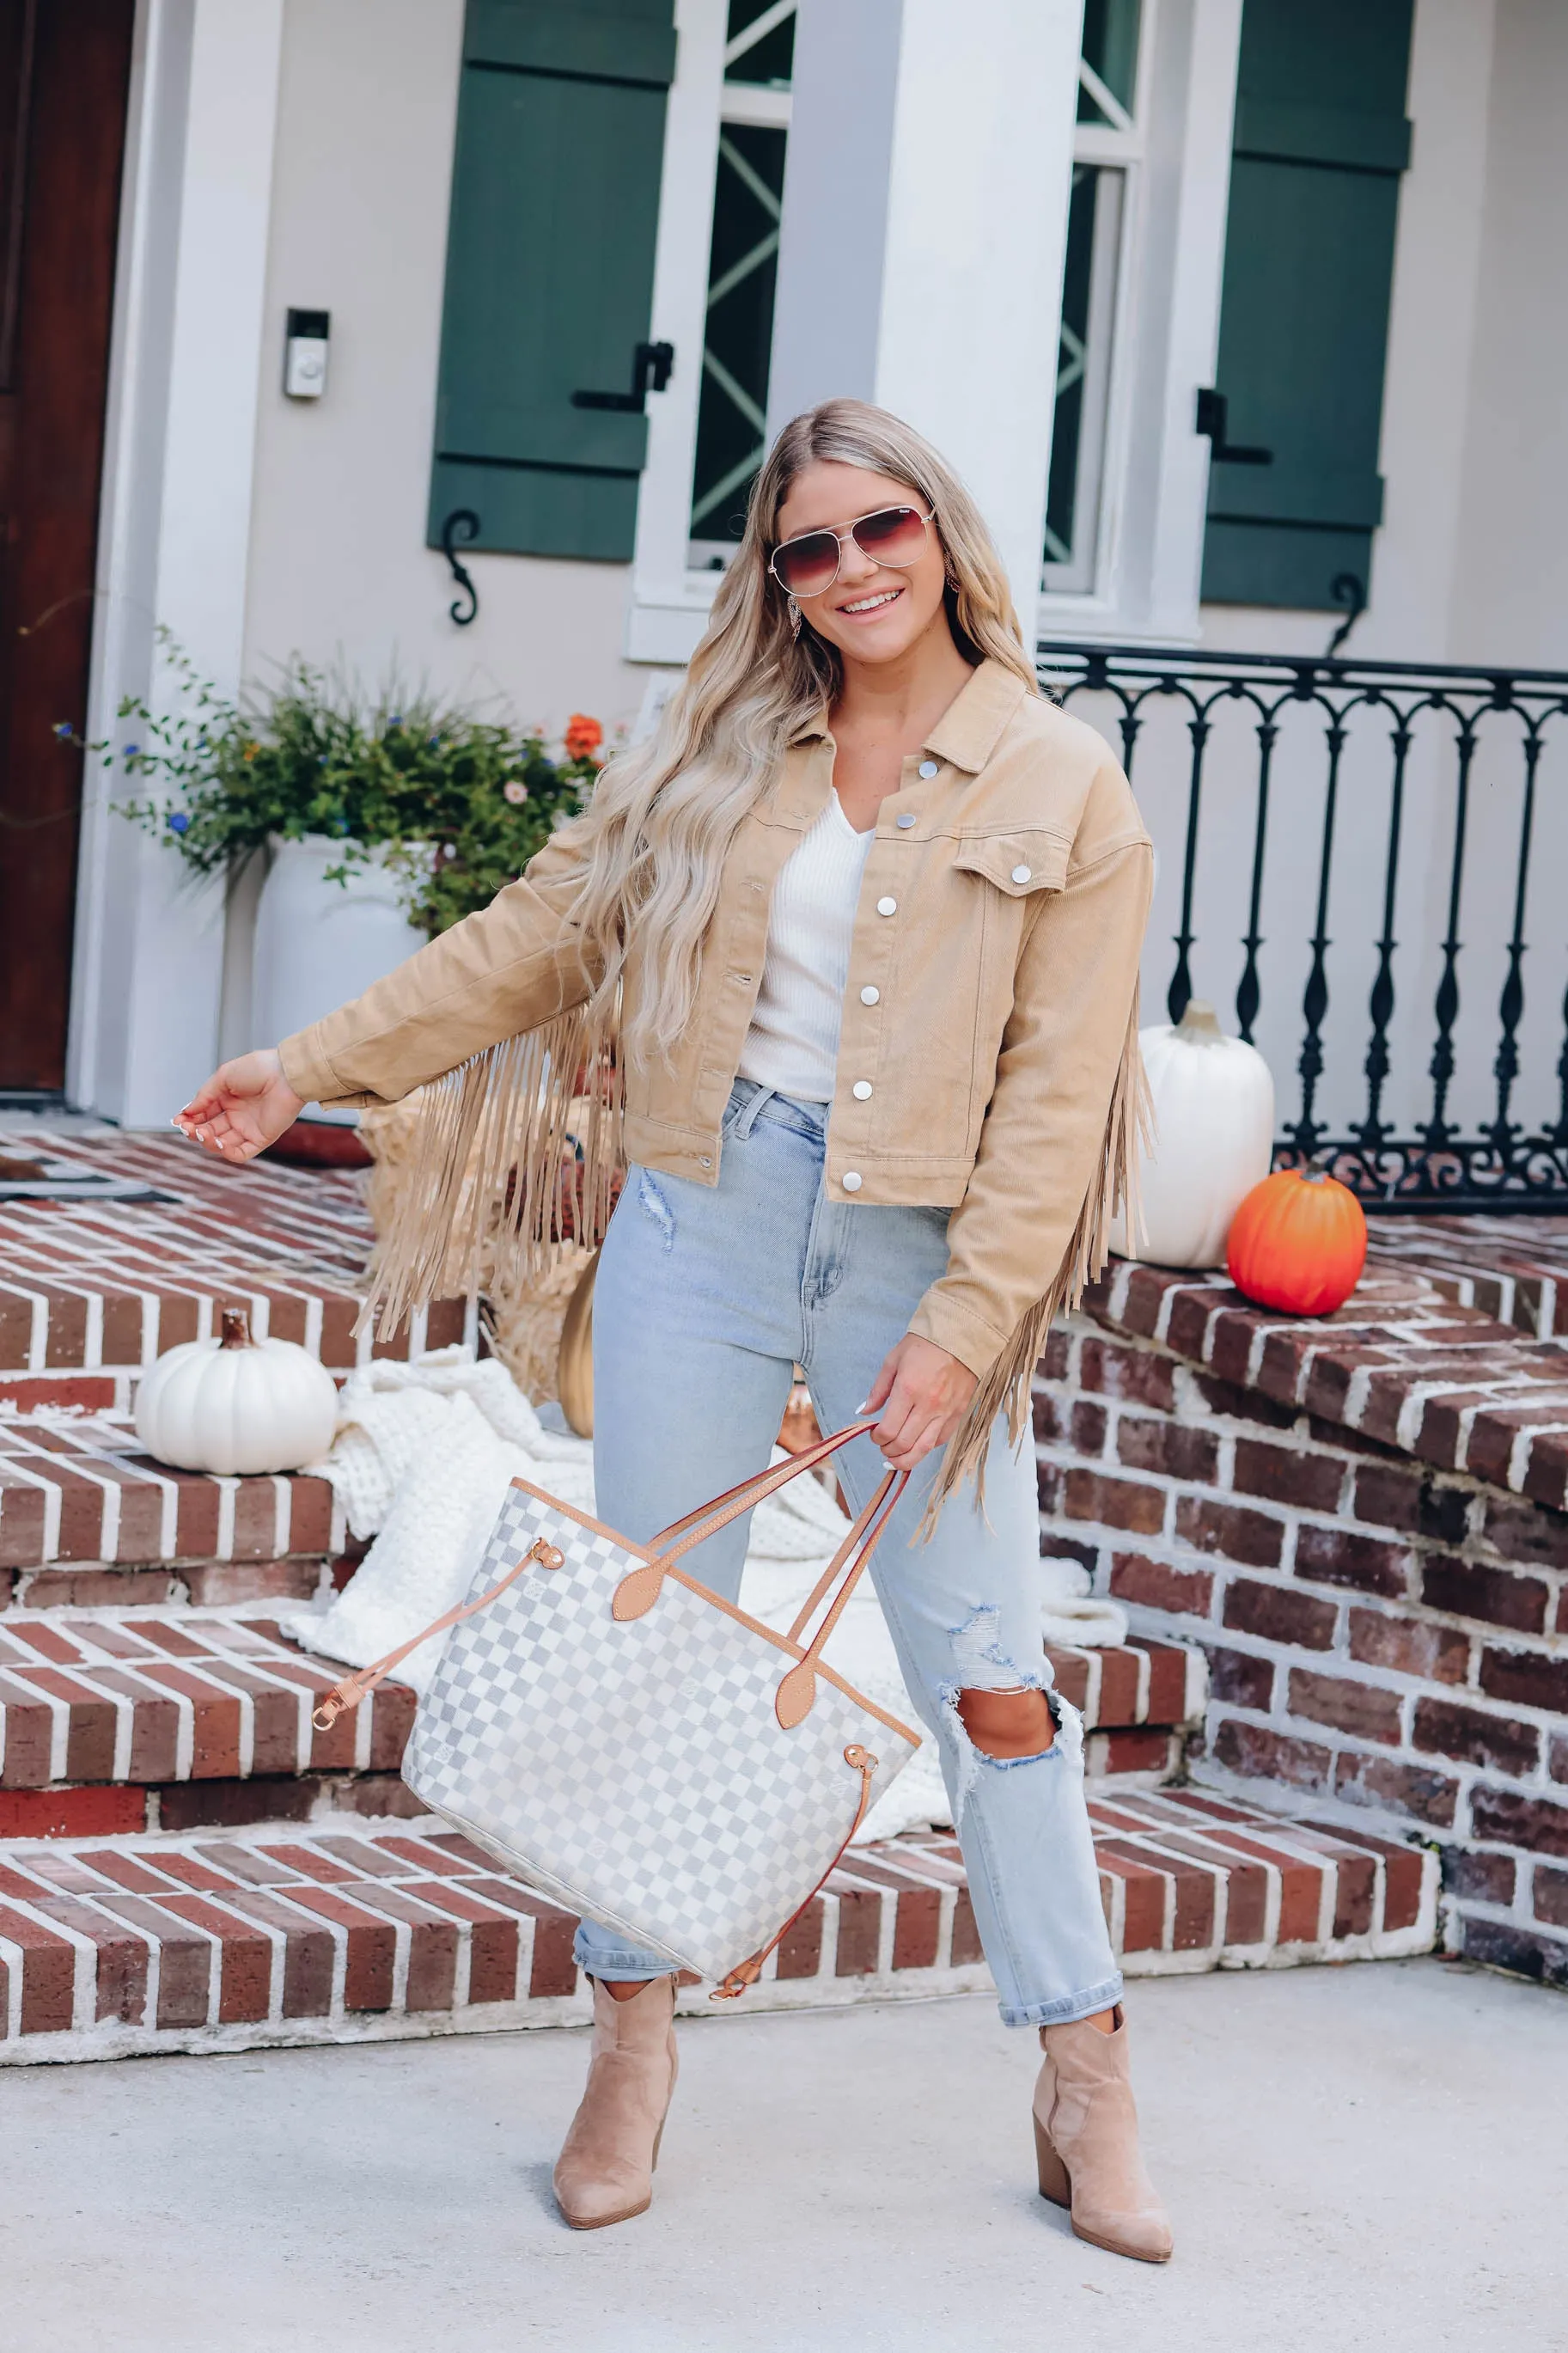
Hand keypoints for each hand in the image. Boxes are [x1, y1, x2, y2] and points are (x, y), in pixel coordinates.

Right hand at [174, 1049, 303, 1164]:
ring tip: (201, 1133)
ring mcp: (248, 1128)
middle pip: (209, 1131)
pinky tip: (217, 1142)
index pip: (203, 1115)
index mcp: (228, 1099)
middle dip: (194, 1131)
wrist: (286, 1073)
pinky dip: (226, 1152)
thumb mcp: (223, 1077)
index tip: (178, 1120)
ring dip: (207, 1142)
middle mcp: (237, 1115)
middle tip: (187, 1128)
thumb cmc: (258, 1069)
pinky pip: (240, 1152)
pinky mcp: (261, 1138)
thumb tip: (187, 1111)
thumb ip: (204, 1096)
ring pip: (221, 1144)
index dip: (189, 1119)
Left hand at [861, 1334, 977, 1471]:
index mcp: (908, 1390)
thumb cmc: (925, 1344)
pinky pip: (941, 1440)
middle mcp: (927, 1405)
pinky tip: (918, 1445)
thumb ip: (878, 1390)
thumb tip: (864, 1411)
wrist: (960, 1336)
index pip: (888, 1430)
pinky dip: (927, 1447)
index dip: (877, 1438)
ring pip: (924, 1449)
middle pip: (904, 1444)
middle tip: (883, 1448)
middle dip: (889, 1451)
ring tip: (897, 1460)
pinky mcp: (959, 1413)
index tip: (874, 1435)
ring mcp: (945, 1411)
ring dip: (907, 1460)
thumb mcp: (893, 1360)